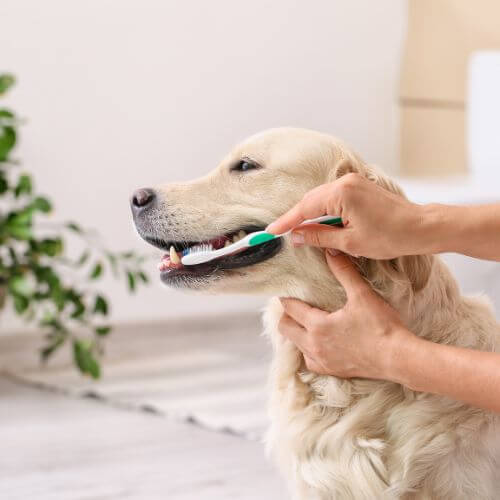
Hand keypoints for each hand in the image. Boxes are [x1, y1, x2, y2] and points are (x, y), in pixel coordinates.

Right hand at [267, 173, 425, 258]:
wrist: (421, 227)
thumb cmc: (390, 237)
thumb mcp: (350, 242)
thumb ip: (319, 237)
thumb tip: (296, 236)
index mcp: (341, 194)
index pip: (304, 209)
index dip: (286, 222)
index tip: (270, 232)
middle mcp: (345, 182)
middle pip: (310, 200)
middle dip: (295, 217)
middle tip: (280, 233)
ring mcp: (353, 182)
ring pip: (320, 198)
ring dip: (309, 214)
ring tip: (297, 231)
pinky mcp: (359, 186)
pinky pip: (332, 197)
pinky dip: (322, 210)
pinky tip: (318, 222)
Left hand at [278, 251, 413, 378]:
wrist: (398, 358)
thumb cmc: (381, 326)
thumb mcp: (361, 294)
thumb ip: (344, 271)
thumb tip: (331, 251)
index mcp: (317, 325)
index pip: (290, 309)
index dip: (287, 298)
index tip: (287, 291)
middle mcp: (313, 345)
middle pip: (285, 328)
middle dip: (287, 315)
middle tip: (296, 306)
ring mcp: (322, 361)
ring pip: (295, 345)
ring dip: (296, 333)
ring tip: (306, 322)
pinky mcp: (332, 371)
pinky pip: (310, 361)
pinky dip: (309, 351)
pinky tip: (319, 343)